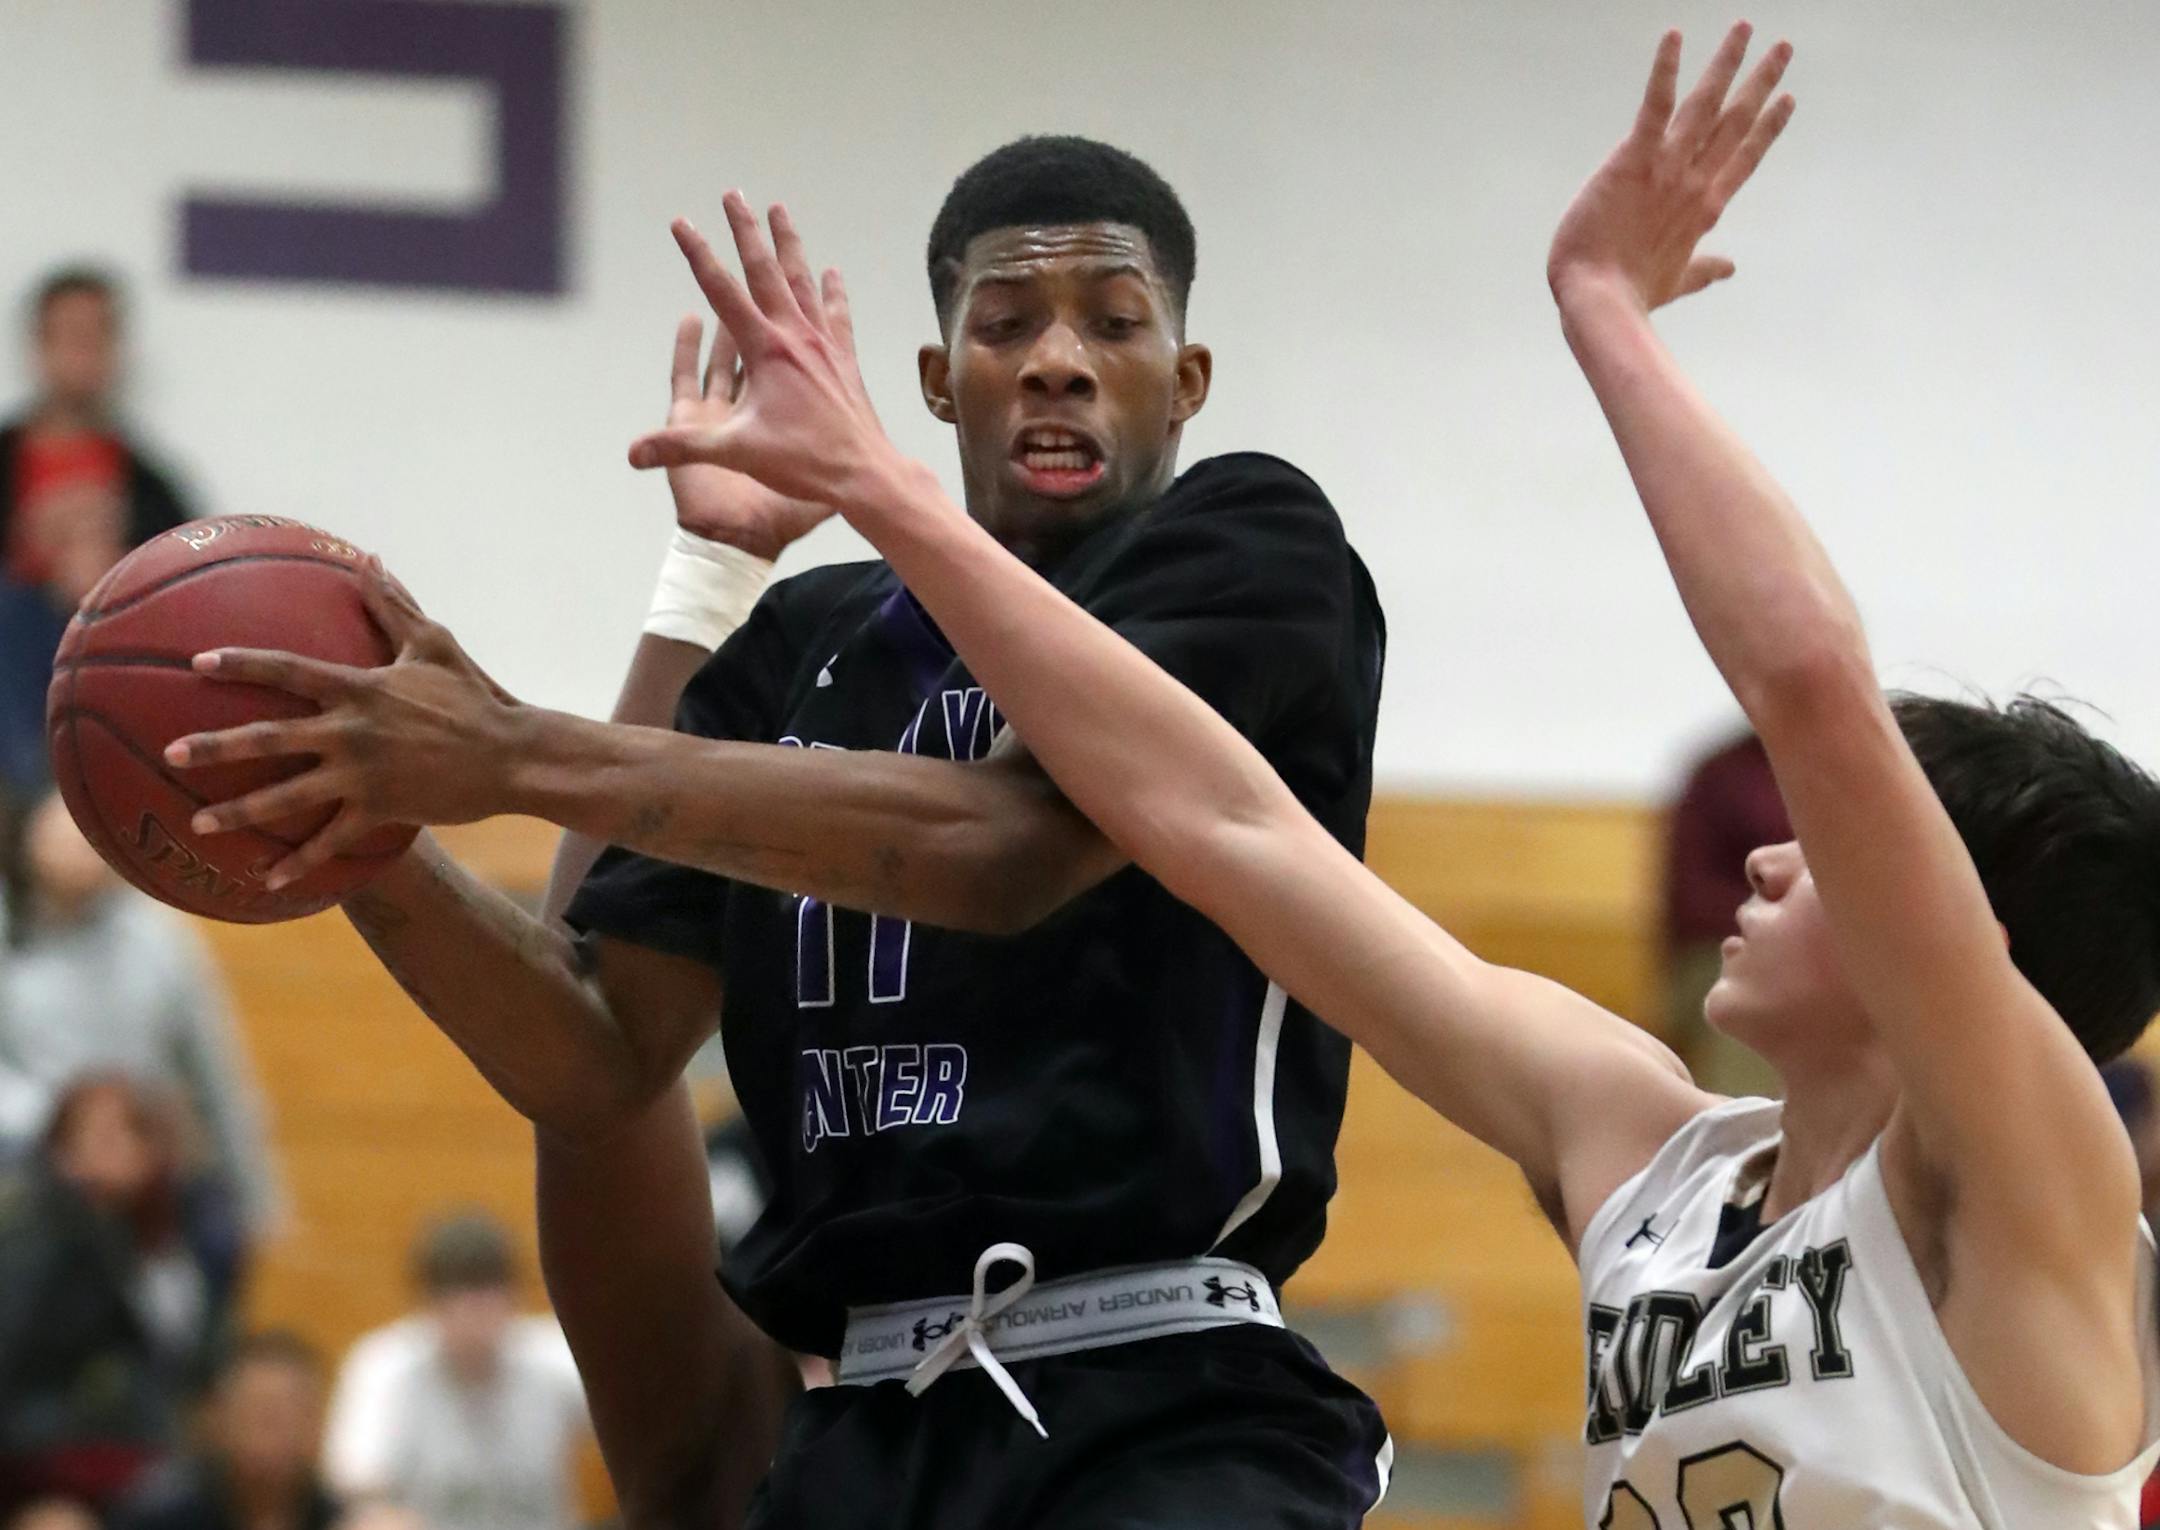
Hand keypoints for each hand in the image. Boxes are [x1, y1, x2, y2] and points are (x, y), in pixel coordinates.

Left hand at [163, 560, 524, 889]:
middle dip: (215, 746)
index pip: (289, 671)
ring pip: (287, 797)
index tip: (199, 664)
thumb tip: (367, 561)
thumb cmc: (475, 696)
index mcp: (360, 689)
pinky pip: (330, 841)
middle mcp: (351, 732)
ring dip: (239, 812)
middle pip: (269, 738)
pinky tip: (267, 880)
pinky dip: (299, 864)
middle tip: (172, 753)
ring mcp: (362, 775)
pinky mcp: (379, 811)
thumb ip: (393, 605)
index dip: (242, 665)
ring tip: (199, 824)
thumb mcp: (435, 643)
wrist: (511, 756)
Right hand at [627, 194, 904, 510]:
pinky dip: (831, 289)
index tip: (681, 222)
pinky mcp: (843, 358)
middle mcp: (796, 336)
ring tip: (780, 210)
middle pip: (765, 270)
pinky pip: (835, 313)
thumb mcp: (737, 453)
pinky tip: (831, 272)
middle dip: (745, 230)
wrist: (865, 473)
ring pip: (802, 281)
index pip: (722, 291)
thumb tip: (633, 454)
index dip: (698, 254)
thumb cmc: (803, 463)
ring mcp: (823, 344)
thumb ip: (682, 447)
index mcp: (766, 350)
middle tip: (733, 194)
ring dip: (789, 244)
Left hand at [1547, 23, 1794, 312]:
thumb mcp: (1676, 282)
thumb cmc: (1630, 295)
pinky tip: (1674, 37)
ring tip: (1744, 29)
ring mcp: (1668, 168)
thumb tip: (1729, 267)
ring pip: (1705, 104)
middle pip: (1736, 121)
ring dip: (1726, 63)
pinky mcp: (1634, 160)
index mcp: (1705, 207)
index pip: (1745, 157)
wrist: (1600, 301)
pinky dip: (1665, 71)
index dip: (1768, 127)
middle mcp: (1695, 181)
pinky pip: (1654, 106)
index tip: (1787, 99)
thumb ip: (1704, 269)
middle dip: (1760, 82)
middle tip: (1783, 47)